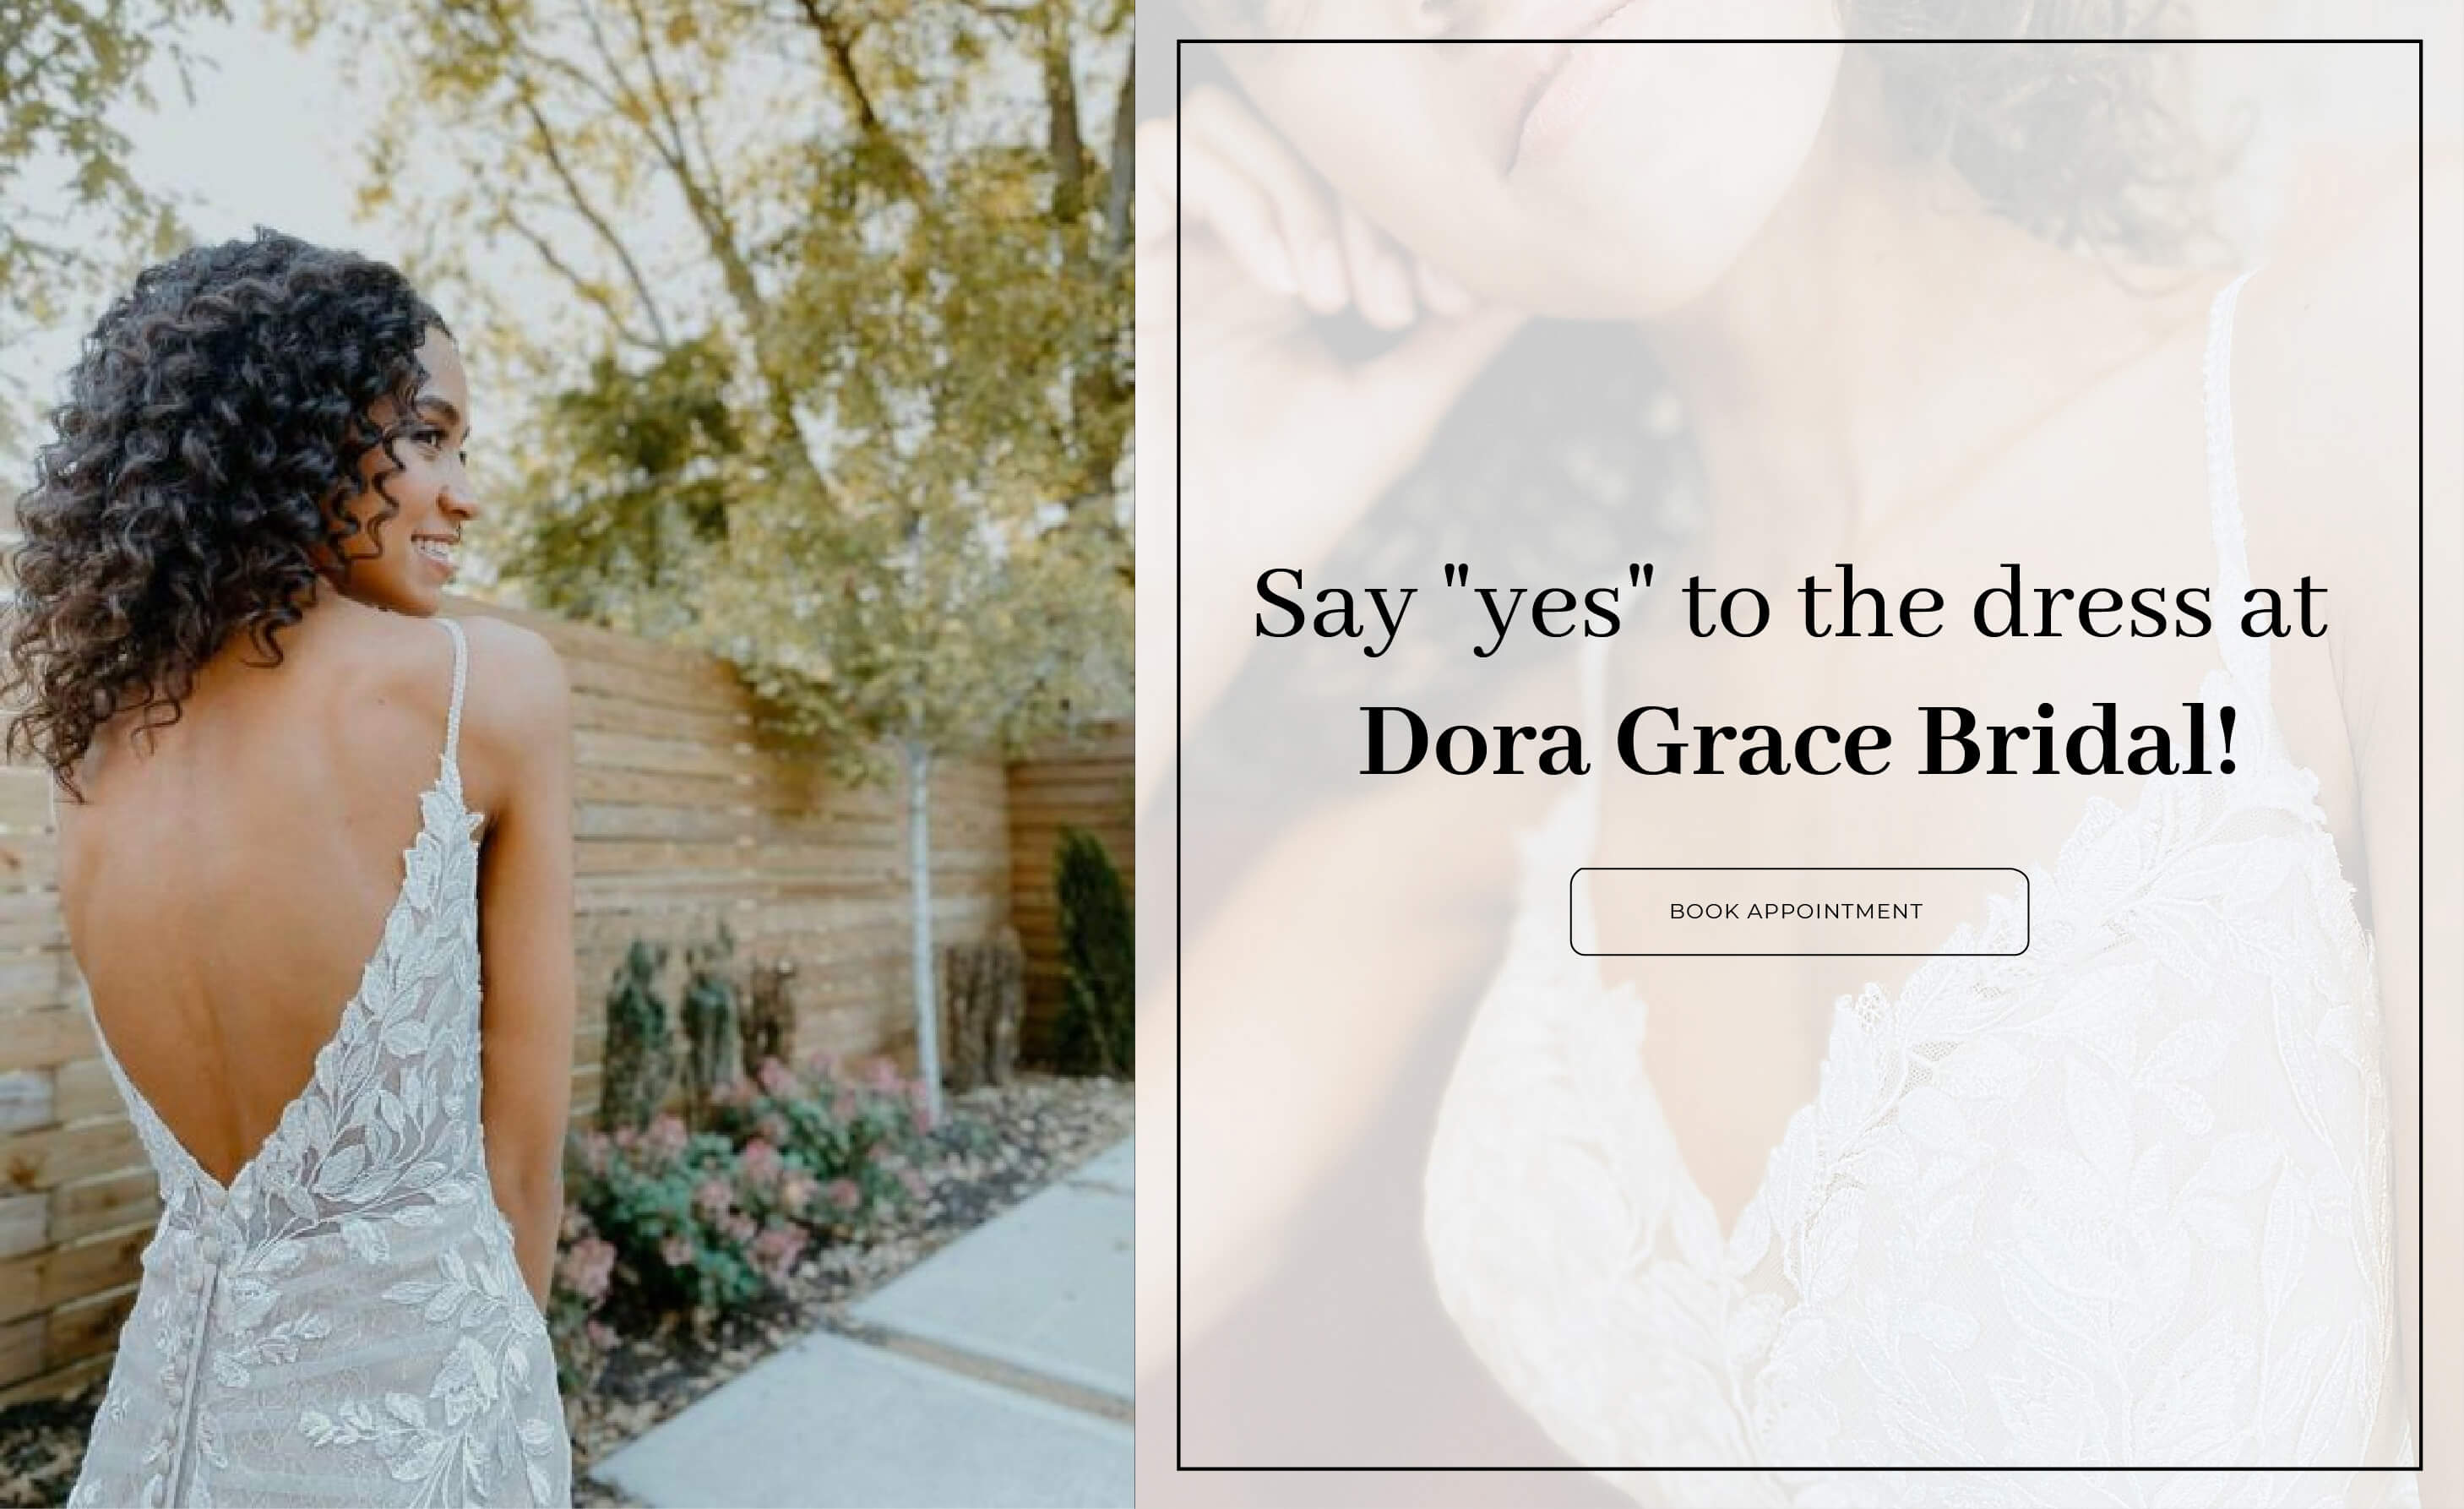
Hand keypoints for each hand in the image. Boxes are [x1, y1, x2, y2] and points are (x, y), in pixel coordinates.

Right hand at [1137, 84, 1525, 776]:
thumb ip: (1461, 337)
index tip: (1452, 299)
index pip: (1345, 172)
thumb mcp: (1398, 408)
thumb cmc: (1284, 510)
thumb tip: (1533, 275)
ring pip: (1228, 120)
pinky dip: (1243, 199)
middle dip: (1368, 204)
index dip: (1410, 210)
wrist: (1197, 573)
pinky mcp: (1115, 251)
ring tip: (1336, 297)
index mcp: (1279, 270)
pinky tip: (1284, 282)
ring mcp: (1163, 242)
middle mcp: (1216, 243)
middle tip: (1398, 303)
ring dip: (1305, 194)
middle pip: (1292, 132)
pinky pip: (1169, 154)